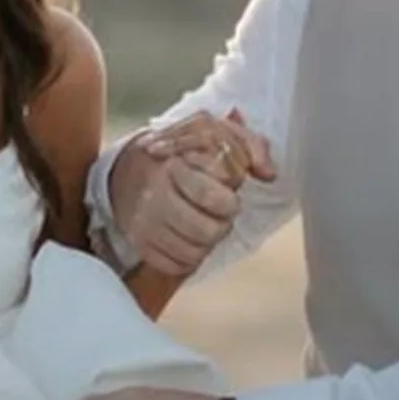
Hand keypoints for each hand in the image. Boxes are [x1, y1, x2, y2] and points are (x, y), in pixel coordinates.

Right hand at [108, 113, 275, 278]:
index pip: (215, 198)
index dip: (229, 201)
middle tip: (217, 213)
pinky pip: (175, 266)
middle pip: (208, 232)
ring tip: (203, 224)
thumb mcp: (216, 134)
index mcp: (175, 166)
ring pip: (193, 253)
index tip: (225, 192)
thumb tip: (268, 173)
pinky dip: (187, 257)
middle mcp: (156, 197)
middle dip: (222, 224)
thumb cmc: (181, 153)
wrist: (129, 168)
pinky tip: (188, 238)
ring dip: (206, 243)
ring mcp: (145, 224)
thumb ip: (250, 146)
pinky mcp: (140, 244)